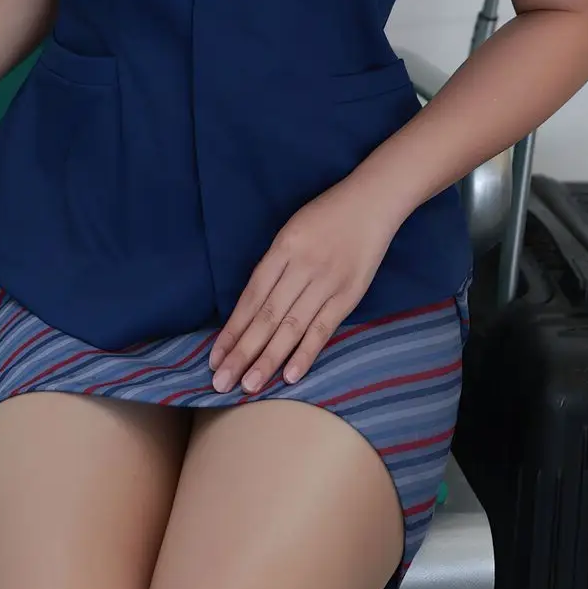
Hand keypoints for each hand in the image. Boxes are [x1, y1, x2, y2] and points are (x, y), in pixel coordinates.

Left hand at [208, 176, 403, 394]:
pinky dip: (306, 353)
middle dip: (242, 353)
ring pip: (291, 327)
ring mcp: (327, 282)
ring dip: (268, 360)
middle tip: (221, 382)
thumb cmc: (326, 216)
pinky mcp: (350, 295)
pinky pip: (323, 328)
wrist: (372, 201)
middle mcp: (301, 267)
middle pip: (266, 317)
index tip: (215, 358)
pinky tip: (289, 376)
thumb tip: (251, 309)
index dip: (232, 330)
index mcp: (282, 249)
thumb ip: (274, 266)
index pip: (251, 298)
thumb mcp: (291, 231)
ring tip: (249, 387)